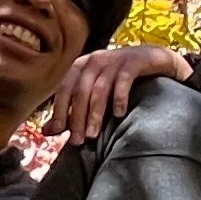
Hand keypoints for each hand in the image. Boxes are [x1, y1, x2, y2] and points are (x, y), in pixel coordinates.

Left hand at [46, 44, 188, 142]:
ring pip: (100, 89)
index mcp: (81, 65)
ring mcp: (115, 59)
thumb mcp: (94, 92)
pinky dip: (119, 98)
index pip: (64, 88)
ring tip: (94, 135)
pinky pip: (124, 80)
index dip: (60, 110)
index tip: (58, 133)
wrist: (153, 58)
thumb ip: (73, 110)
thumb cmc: (119, 79)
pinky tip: (119, 114)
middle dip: (78, 118)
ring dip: (95, 114)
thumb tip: (48, 132)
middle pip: (81, 91)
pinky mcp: (134, 61)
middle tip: (79, 141)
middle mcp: (95, 60)